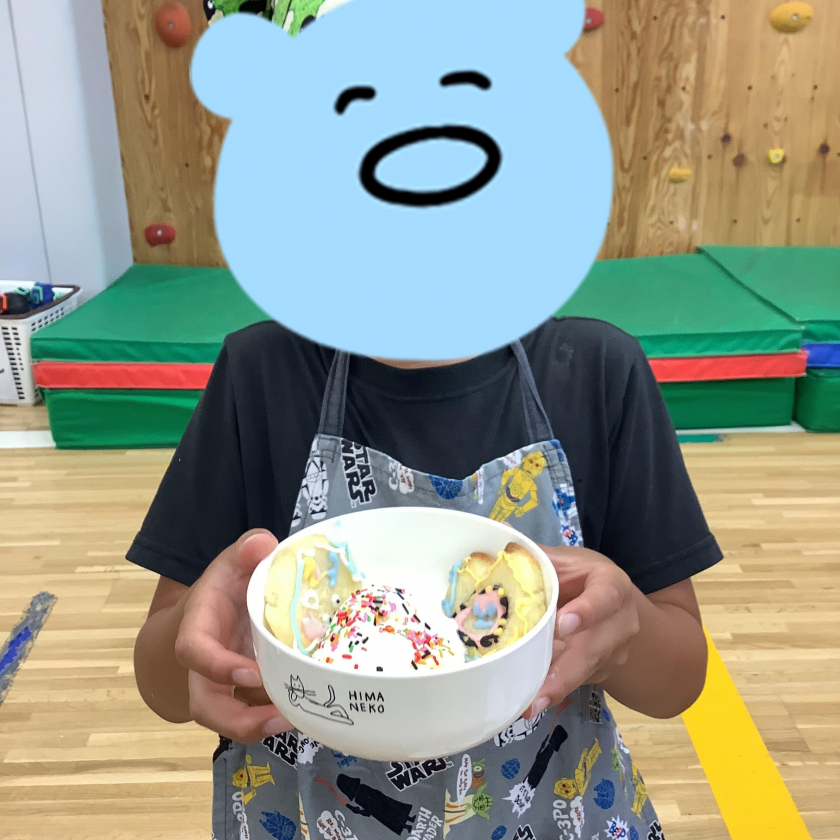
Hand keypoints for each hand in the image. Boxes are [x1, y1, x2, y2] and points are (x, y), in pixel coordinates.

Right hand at [174, 529, 292, 742]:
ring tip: (300, 720)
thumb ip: (245, 550)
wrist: (214, 610)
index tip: (252, 673)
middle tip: (281, 718)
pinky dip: (277, 715)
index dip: (217, 667)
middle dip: (239, 720)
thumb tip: (263, 542)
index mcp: (198, 628)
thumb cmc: (225, 586)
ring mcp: (223, 686)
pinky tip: (309, 711)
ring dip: (262, 726)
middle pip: (206, 706)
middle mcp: (205, 666)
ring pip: (230, 720)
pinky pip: (255, 713)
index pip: (193, 652)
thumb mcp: (232, 562)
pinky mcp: (244, 695)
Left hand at [525, 545, 640, 718]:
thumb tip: (500, 533)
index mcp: (613, 586)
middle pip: (595, 648)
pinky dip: (553, 690)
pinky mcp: (599, 671)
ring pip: (584, 670)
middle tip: (539, 690)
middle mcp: (620, 622)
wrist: (619, 605)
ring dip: (555, 688)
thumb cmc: (585, 577)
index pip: (606, 597)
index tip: (563, 625)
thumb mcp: (568, 561)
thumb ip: (538, 555)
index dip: (587, 611)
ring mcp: (612, 651)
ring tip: (529, 705)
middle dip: (565, 671)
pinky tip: (529, 703)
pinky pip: (576, 681)